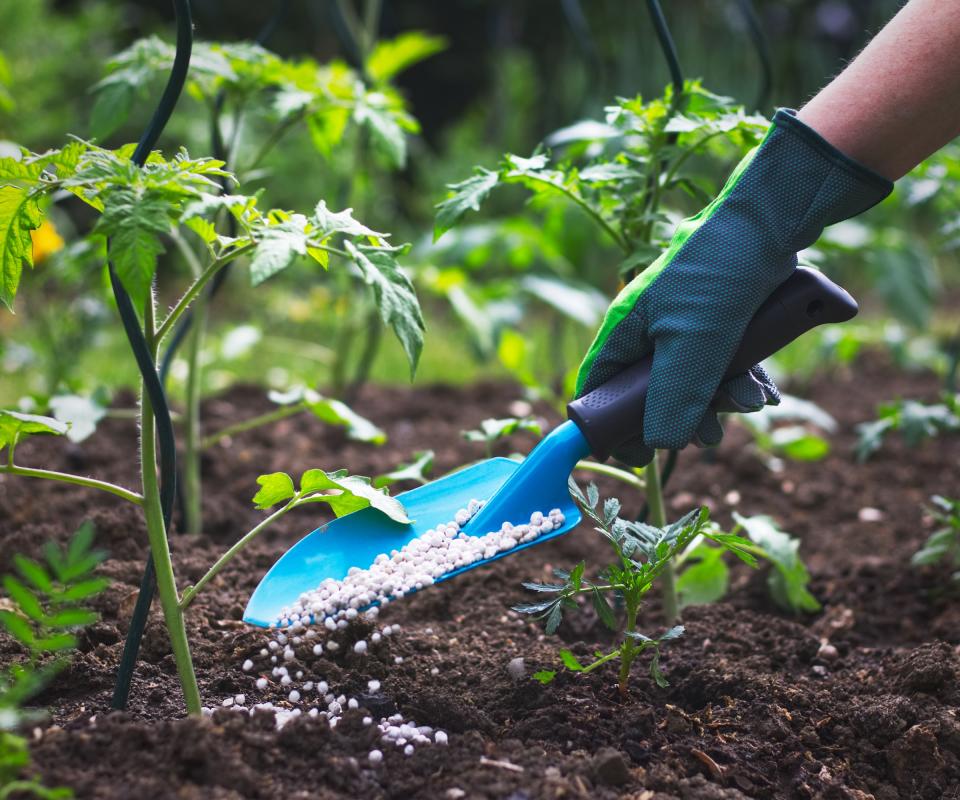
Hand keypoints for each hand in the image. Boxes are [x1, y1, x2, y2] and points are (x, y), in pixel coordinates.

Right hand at [576, 109, 891, 466]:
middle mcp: (650, 328)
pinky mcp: (721, 320)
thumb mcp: (693, 343)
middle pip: (652, 393)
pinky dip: (743, 382)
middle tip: (710, 434)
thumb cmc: (719, 274)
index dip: (612, 425)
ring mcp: (687, 325)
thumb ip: (673, 397)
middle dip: (684, 416)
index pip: (600, 388)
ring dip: (723, 400)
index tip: (637, 454)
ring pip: (694, 381)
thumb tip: (659, 445)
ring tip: (751, 402)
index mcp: (626, 330)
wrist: (773, 221)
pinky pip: (724, 365)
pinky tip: (765, 391)